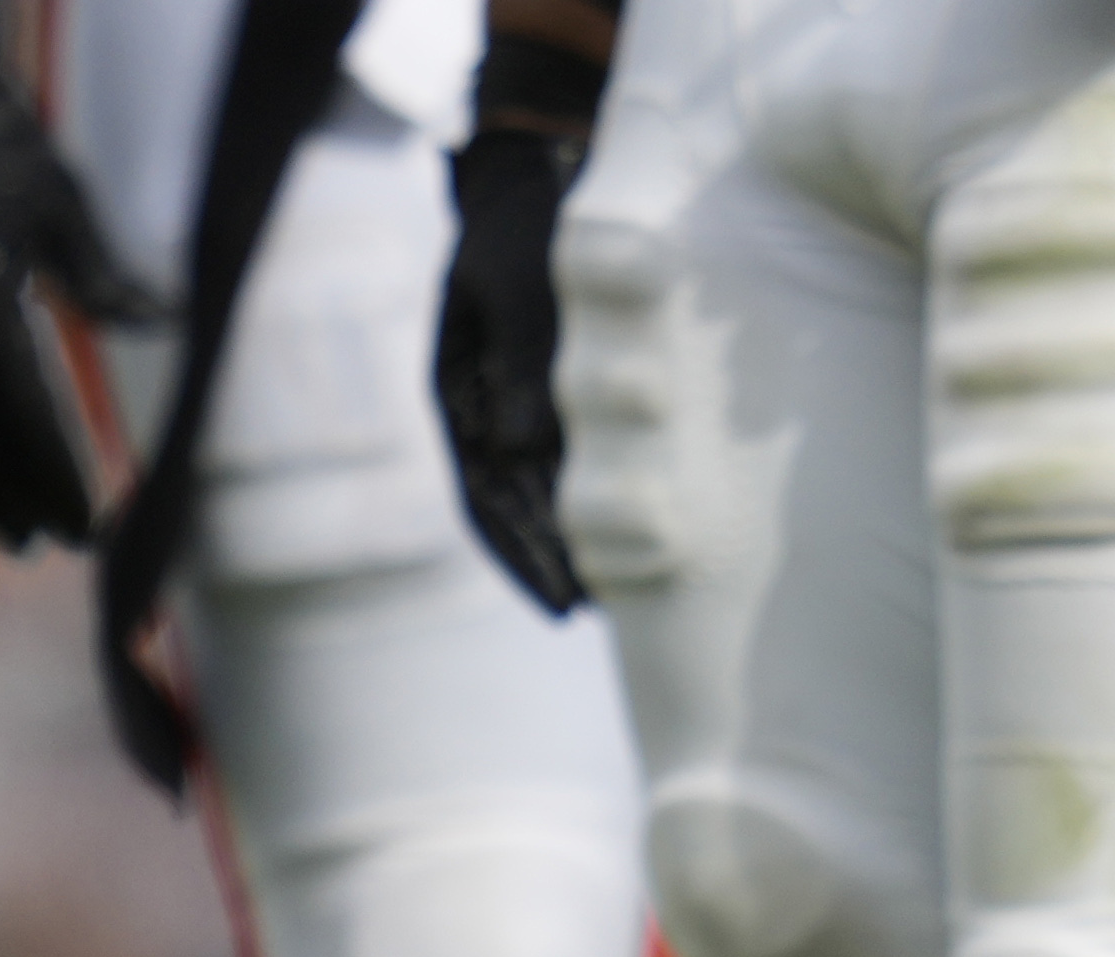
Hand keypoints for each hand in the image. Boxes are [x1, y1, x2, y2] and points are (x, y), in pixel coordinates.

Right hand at [433, 123, 585, 611]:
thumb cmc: (524, 228)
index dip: (522, 554)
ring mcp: (524, 406)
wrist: (538, 179)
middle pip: (517, 510)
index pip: (486, 495)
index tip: (561, 603)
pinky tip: (656, 530)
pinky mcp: (564, 395)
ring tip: (633, 598)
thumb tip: (517, 444)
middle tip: (601, 620)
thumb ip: (521, 359)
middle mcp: (488, 411)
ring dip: (583, 542)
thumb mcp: (514, 282)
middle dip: (554, 566)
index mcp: (458, 393)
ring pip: (550, 493)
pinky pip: (579, 462)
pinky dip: (607, 498)